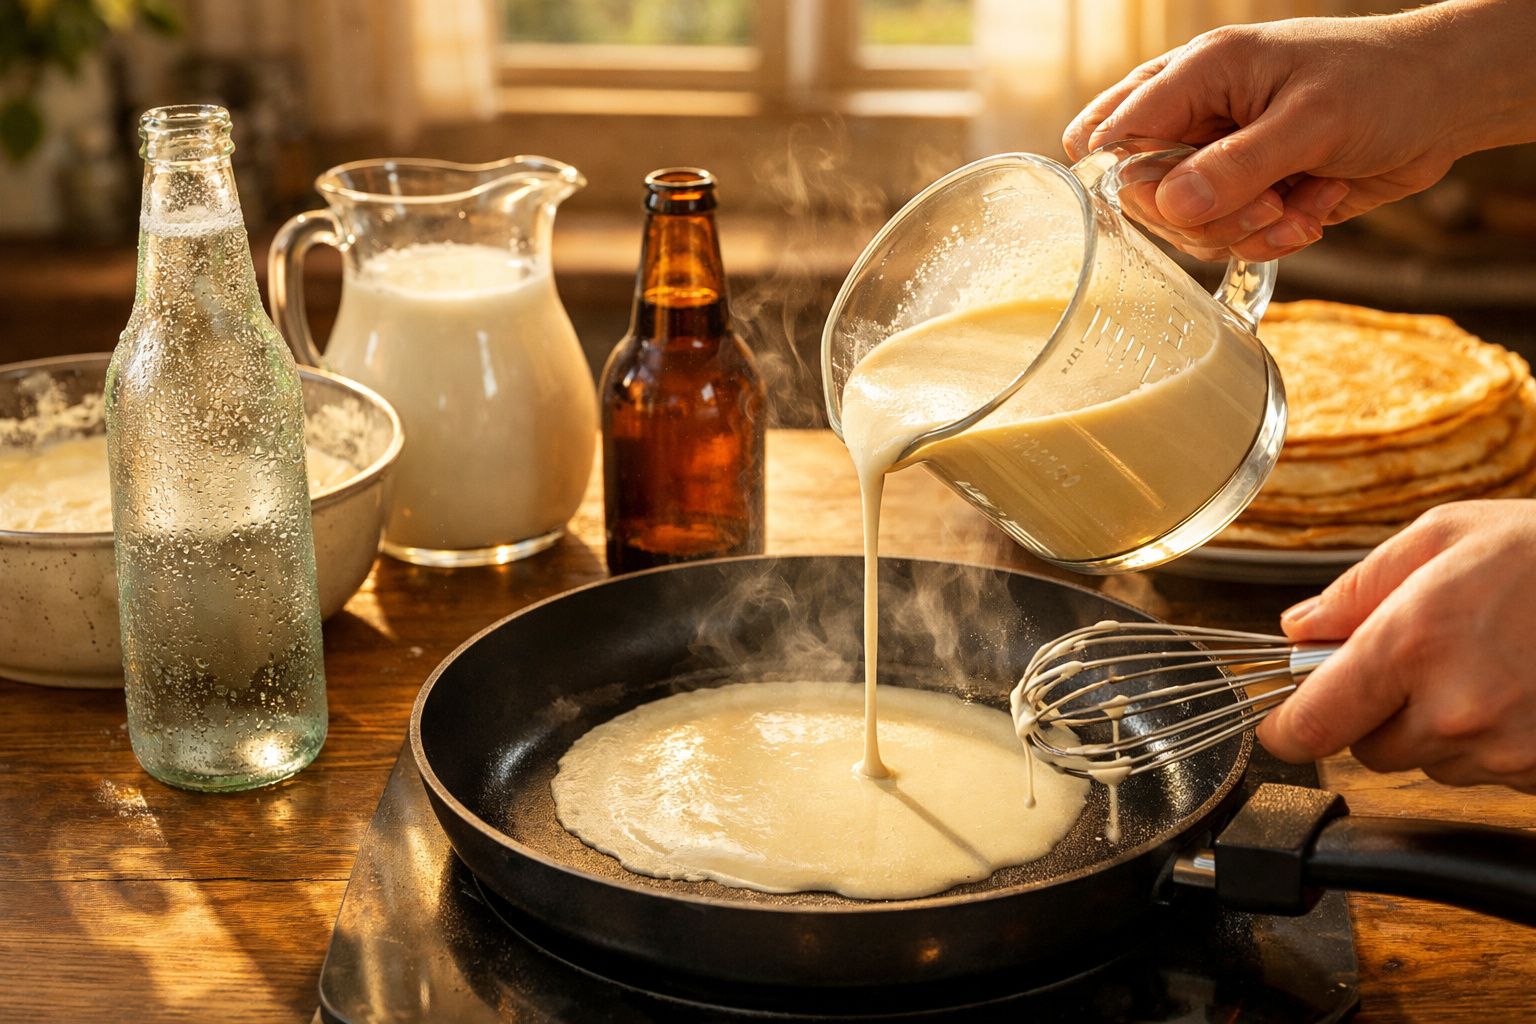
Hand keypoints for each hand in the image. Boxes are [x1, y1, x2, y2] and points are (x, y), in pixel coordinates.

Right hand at [1062, 2, 1535, 261]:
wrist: (1446, 102)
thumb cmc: (1384, 82)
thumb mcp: (1314, 121)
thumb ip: (1238, 165)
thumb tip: (1171, 208)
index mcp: (1198, 73)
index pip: (1113, 133)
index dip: (1128, 178)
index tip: (1178, 201)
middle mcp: (1197, 116)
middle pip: (1144, 194)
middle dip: (1205, 214)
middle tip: (1265, 202)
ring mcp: (1219, 159)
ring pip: (1185, 225)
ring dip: (1245, 229)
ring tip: (1297, 203)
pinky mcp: (1246, 193)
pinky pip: (1226, 239)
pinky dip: (1269, 238)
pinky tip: (1309, 210)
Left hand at [1257, 501, 1535, 791]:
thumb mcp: (1443, 536)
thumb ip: (1356, 589)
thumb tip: (1299, 629)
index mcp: (1413, 643)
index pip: (1313, 723)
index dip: (1288, 727)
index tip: (1282, 723)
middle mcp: (1455, 707)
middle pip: (1368, 747)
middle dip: (1376, 710)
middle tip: (1420, 659)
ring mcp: (1505, 749)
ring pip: (1428, 763)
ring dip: (1438, 726)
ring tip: (1486, 664)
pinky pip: (1486, 772)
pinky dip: (1491, 741)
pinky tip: (1519, 690)